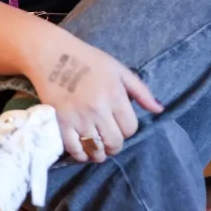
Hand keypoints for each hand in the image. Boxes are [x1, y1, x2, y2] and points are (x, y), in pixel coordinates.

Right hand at [23, 29, 162, 163]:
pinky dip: (81, 155)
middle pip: (114, 143)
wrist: (51, 55)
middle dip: (115, 145)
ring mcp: (78, 118)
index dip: (127, 129)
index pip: (130, 128)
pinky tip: (83, 149)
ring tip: (98, 146)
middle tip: (110, 139)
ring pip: (96, 150)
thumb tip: (159, 109)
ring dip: (100, 153)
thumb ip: (141, 91)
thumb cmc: (88, 60)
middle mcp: (98, 109)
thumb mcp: (118, 69)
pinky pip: (75, 150)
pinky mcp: (60, 124)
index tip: (120, 124)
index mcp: (115, 95)